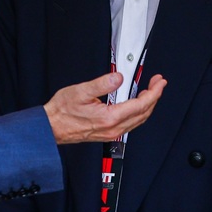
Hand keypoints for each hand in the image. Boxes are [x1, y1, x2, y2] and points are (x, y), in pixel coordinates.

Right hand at [45, 72, 165, 144]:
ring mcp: (111, 133)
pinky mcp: (108, 134)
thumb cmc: (62, 111)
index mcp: (110, 117)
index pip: (141, 105)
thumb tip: (118, 78)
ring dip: (148, 105)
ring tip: (150, 91)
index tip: (159, 82)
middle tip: (157, 83)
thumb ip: (102, 84)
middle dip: (154, 97)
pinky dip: (138, 112)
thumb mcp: (81, 91)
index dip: (154, 92)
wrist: (52, 127)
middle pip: (144, 113)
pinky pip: (131, 124)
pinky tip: (137, 105)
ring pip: (139, 120)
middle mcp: (113, 128)